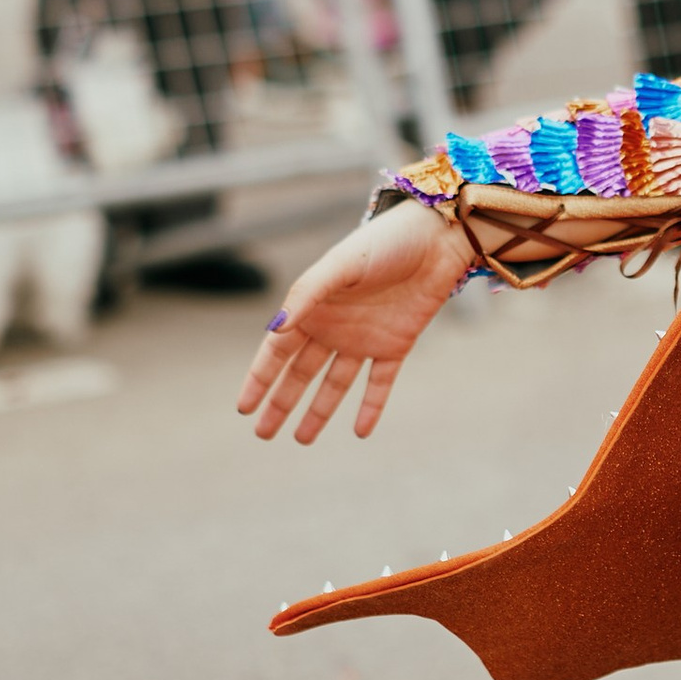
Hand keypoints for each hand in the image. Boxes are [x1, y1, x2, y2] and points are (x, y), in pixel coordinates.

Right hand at [236, 201, 475, 443]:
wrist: (437, 239)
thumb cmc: (384, 243)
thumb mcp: (341, 266)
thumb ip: (308, 295)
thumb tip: (274, 329)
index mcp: (313, 307)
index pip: (277, 351)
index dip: (260, 378)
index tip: (243, 407)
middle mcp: (334, 326)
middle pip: (301, 373)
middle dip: (281, 402)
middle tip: (262, 434)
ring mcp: (364, 338)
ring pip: (335, 383)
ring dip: (318, 411)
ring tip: (300, 439)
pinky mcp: (396, 345)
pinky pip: (380, 383)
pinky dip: (371, 407)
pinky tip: (360, 432)